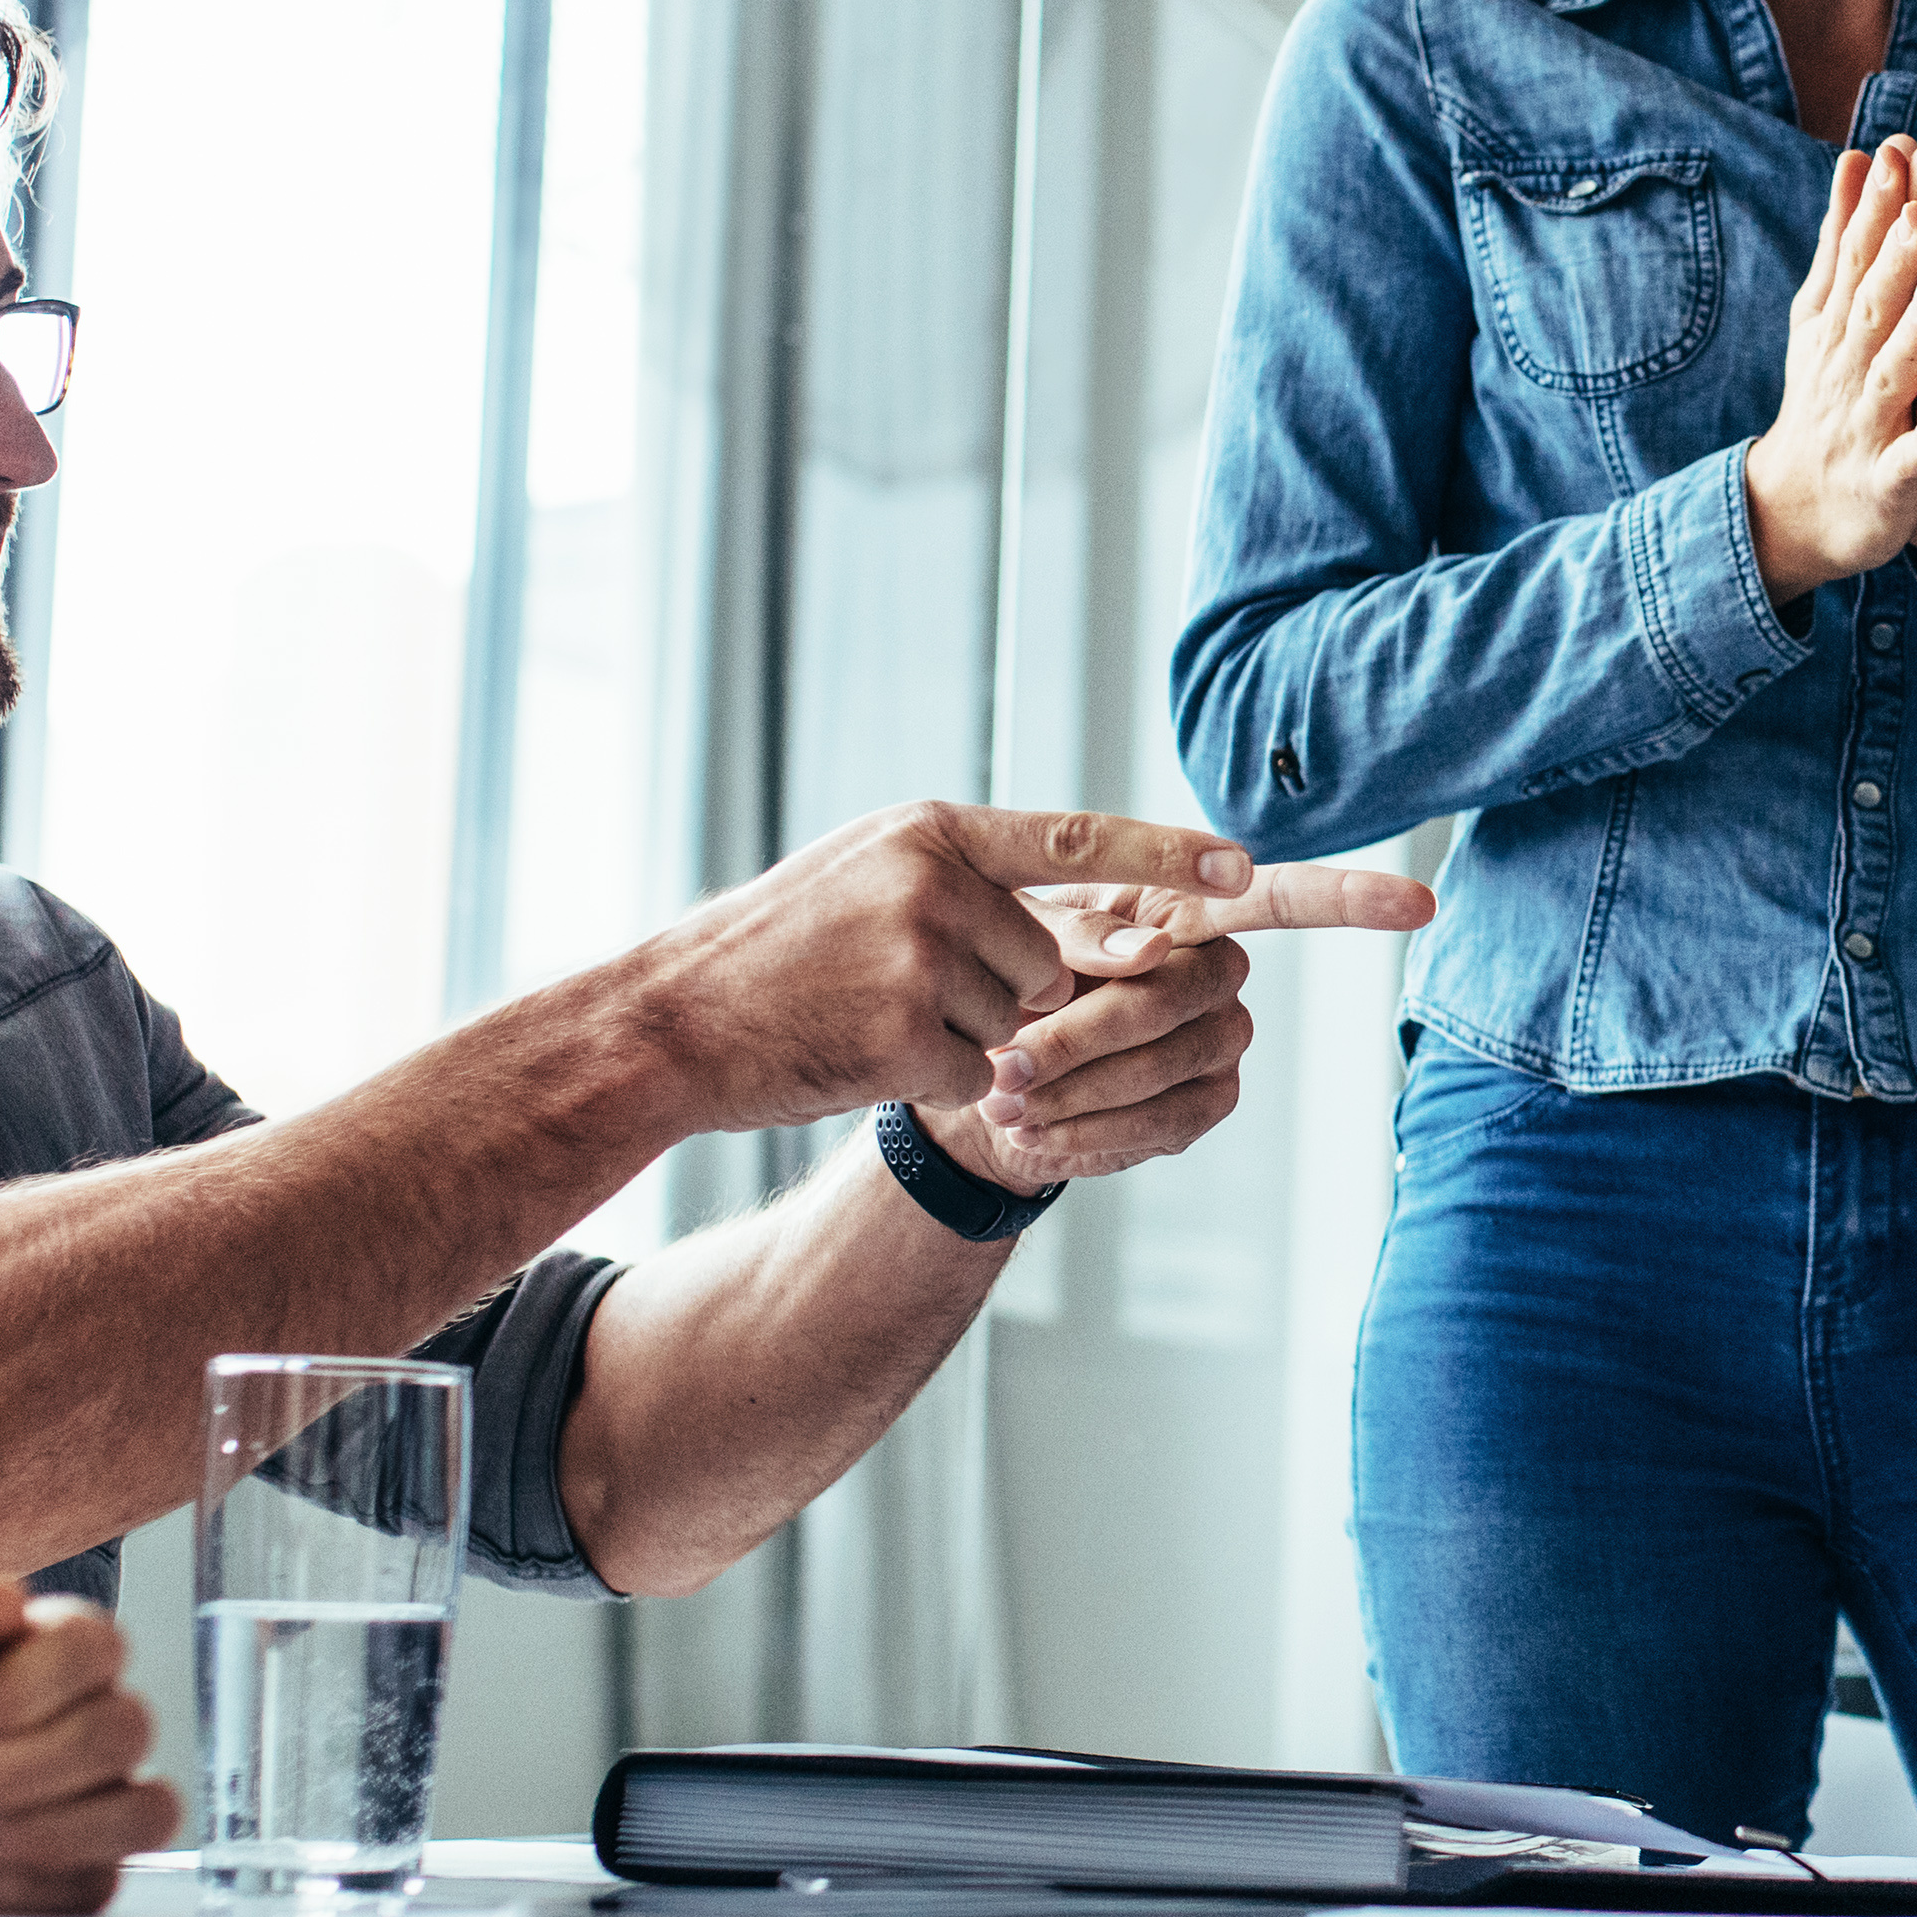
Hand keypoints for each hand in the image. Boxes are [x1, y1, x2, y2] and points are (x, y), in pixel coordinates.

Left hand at [0, 1585, 176, 1914]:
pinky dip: (22, 1885)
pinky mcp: (81, 1884)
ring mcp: (93, 1810)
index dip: (24, 1680)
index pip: (94, 1645)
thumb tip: (0, 1597)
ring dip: (43, 1827)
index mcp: (38, 1660)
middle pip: (125, 1728)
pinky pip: (100, 1885)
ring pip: (144, 1809)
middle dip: (23, 1762)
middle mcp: (84, 1727)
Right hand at [632, 800, 1254, 1132]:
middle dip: (1002, 994)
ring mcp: (919, 959)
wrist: (672, 1022)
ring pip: (1014, 1025)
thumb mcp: (869, 878)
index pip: (1078, 838)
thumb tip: (1100, 926)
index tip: (1243, 870)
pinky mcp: (903, 1036)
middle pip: (1049, 962)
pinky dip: (928, 1083)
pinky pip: (972, 1077)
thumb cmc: (778, 954)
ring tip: (866, 1014)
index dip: (1167, 858)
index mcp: (932, 832)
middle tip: (897, 987)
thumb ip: (971, 884)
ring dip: (960, 1039)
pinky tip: (857, 1055)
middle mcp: (935, 883)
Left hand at [950, 859, 1440, 1192]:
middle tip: (1006, 1065)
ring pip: (1172, 1063)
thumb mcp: (1011, 942)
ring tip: (1002, 1102)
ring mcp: (1220, 1041)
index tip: (1418, 906)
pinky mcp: (1205, 1104)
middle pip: (1186, 990)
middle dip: (1091, 1031)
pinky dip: (1090, 1133)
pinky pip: (1164, 1123)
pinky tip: (1037, 1136)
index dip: (1349, 898)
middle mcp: (1218, 970)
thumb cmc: (998, 986)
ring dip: (1079, 1090)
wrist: (980, 1078)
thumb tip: (1147, 949)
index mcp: (1180, 907)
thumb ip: (1071, 936)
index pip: (1276, 896)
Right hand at [1740, 137, 1916, 605]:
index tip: (1895, 151)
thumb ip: (1847, 238)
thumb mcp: (1827, 311)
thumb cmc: (1825, 394)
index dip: (1877, 207)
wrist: (1796, 507)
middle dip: (1896, 258)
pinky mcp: (1886, 480)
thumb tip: (1857, 155)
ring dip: (1912, 337)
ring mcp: (1865, 424)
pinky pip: (1909, 461)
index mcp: (1838, 325)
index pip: (1858, 257)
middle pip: (1874, 307)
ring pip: (1891, 376)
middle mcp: (1846, 368)